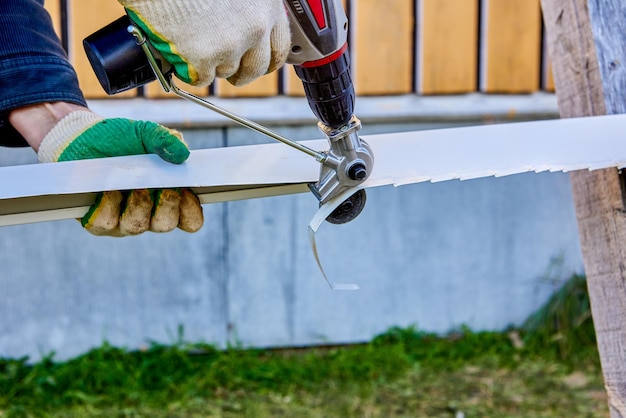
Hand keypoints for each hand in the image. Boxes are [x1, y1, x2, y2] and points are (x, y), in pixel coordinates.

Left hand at [37, 110, 203, 235]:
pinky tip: (108, 189)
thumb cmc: (119, 139)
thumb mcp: (146, 133)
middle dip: (167, 207)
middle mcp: (148, 214)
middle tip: (165, 188)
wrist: (80, 138)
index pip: (189, 219)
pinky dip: (109, 206)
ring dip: (139, 205)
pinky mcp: (97, 222)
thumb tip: (183, 154)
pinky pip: (106, 224)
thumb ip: (167, 140)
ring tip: (136, 185)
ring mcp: (122, 220)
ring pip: (136, 226)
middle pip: (165, 225)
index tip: (187, 192)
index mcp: (168, 198)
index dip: (192, 211)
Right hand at [118, 0, 290, 85]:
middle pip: (256, 68)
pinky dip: (188, 69)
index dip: (266, 60)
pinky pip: (201, 78)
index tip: (256, 65)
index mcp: (267, 4)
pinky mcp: (204, 58)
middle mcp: (256, 25)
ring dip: (209, 64)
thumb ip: (247, 10)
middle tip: (221, 67)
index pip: (279, 47)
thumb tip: (248, 34)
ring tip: (190, 40)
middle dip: (240, 73)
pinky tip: (178, 48)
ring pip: (226, 72)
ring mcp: (231, 44)